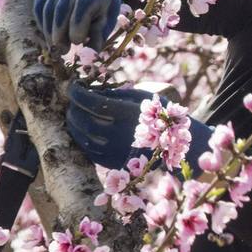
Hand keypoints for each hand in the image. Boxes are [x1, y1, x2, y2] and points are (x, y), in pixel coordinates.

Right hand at [33, 0, 121, 50]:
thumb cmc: (102, 4)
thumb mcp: (107, 18)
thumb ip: (98, 35)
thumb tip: (91, 55)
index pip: (83, 5)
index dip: (78, 25)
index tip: (77, 42)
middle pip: (62, 8)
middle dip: (60, 33)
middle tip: (62, 50)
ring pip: (48, 9)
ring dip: (49, 31)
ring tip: (56, 46)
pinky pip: (39, 7)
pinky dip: (43, 23)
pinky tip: (49, 34)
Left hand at [66, 81, 212, 173]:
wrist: (178, 145)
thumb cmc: (159, 115)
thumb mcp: (142, 97)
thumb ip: (115, 94)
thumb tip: (86, 90)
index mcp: (128, 114)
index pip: (91, 102)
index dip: (77, 92)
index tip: (73, 86)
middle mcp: (120, 134)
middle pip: (84, 120)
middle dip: (73, 108)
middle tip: (72, 101)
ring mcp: (116, 152)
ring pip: (83, 138)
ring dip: (73, 125)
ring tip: (74, 115)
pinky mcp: (115, 165)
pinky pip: (89, 151)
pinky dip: (82, 139)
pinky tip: (83, 130)